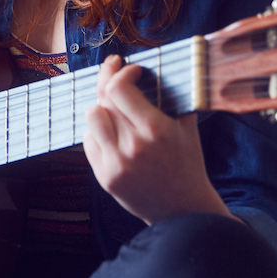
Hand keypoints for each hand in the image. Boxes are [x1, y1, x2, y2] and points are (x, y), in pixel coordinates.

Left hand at [82, 55, 233, 225]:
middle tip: (113, 70)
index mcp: (156, 130)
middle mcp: (133, 146)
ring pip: (91, 117)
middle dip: (108, 79)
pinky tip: (112, 131)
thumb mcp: (187, 128)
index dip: (122, 72)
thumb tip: (157, 67)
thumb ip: (173, 97)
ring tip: (113, 105)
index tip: (131, 69)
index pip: (120, 89)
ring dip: (100, 106)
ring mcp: (116, 163)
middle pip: (103, 99)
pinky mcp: (104, 177)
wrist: (183, 210)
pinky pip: (89, 141)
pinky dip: (98, 131)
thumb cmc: (187, 164)